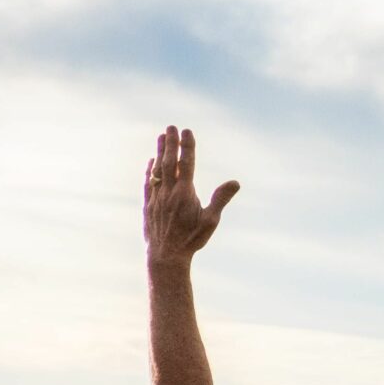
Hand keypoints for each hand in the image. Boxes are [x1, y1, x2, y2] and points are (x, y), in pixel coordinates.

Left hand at [142, 126, 236, 267]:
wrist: (165, 257)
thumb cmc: (191, 240)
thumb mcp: (210, 221)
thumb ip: (220, 200)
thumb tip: (235, 182)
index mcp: (184, 194)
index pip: (186, 164)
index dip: (187, 146)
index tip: (187, 131)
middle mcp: (168, 193)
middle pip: (169, 163)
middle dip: (170, 143)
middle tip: (171, 126)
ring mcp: (156, 199)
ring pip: (156, 171)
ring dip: (159, 152)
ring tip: (161, 136)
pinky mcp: (148, 206)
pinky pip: (147, 184)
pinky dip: (149, 171)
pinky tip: (151, 161)